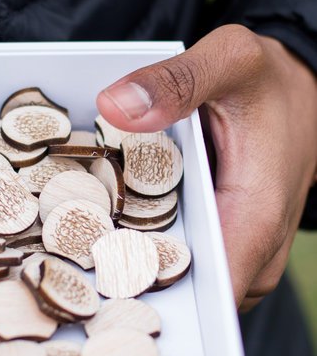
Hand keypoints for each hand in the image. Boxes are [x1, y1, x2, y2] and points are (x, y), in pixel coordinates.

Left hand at [97, 24, 316, 308]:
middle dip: (125, 285)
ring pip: (181, 283)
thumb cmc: (269, 83)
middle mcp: (253, 251)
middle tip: (62, 263)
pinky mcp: (227, 246)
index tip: (87, 287)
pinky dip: (146, 254)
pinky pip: (184, 265)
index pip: (206, 292)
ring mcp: (241, 254)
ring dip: (131, 272)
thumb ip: (177, 82)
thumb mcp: (231, 62)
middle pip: (184, 293)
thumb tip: (113, 106)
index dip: (144, 293)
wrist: (298, 95)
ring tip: (75, 252)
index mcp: (255, 216)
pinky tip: (109, 235)